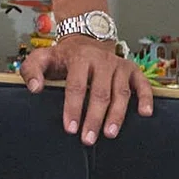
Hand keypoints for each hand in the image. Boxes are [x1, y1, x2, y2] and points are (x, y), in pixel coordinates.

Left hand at [20, 33, 154, 143]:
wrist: (85, 40)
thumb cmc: (63, 56)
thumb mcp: (41, 58)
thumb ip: (32, 71)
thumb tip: (34, 88)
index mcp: (79, 58)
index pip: (76, 86)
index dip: (73, 108)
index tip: (70, 128)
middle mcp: (102, 61)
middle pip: (100, 93)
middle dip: (94, 118)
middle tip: (88, 138)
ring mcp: (119, 65)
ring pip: (121, 92)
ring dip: (117, 115)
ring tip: (110, 134)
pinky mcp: (132, 70)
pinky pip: (143, 84)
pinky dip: (146, 98)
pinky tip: (145, 114)